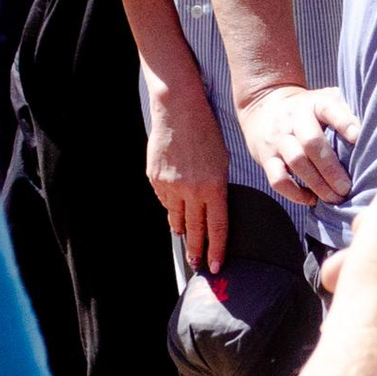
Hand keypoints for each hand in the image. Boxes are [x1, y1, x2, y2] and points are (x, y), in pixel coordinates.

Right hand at [148, 80, 229, 274]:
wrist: (178, 110)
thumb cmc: (206, 132)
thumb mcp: (222, 161)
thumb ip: (218, 189)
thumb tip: (211, 210)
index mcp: (214, 186)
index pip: (217, 227)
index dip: (217, 249)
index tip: (216, 265)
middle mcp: (191, 190)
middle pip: (195, 229)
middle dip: (197, 250)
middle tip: (197, 263)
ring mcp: (170, 185)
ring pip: (176, 217)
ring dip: (182, 229)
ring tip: (186, 238)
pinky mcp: (154, 178)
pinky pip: (164, 200)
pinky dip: (171, 206)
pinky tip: (175, 207)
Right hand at [236, 82, 358, 207]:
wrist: (264, 107)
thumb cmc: (310, 109)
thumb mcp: (327, 100)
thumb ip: (348, 111)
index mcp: (315, 103)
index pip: (329, 109)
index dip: (344, 122)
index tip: (358, 137)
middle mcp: (294, 119)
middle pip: (311, 142)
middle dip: (331, 168)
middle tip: (347, 188)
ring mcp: (278, 139)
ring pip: (296, 162)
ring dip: (318, 184)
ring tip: (335, 198)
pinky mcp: (266, 158)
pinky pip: (278, 179)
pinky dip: (296, 194)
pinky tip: (313, 200)